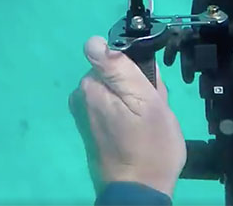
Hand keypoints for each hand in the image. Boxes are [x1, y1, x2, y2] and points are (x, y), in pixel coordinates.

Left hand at [69, 36, 186, 197]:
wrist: (139, 192)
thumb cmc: (150, 146)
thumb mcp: (146, 100)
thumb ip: (119, 67)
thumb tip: (94, 41)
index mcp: (91, 86)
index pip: (111, 54)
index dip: (133, 66)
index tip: (145, 84)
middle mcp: (80, 96)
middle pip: (114, 74)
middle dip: (136, 85)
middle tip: (152, 108)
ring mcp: (84, 114)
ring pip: (116, 91)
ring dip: (133, 101)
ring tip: (146, 123)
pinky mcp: (91, 129)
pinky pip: (112, 108)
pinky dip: (126, 114)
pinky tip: (137, 131)